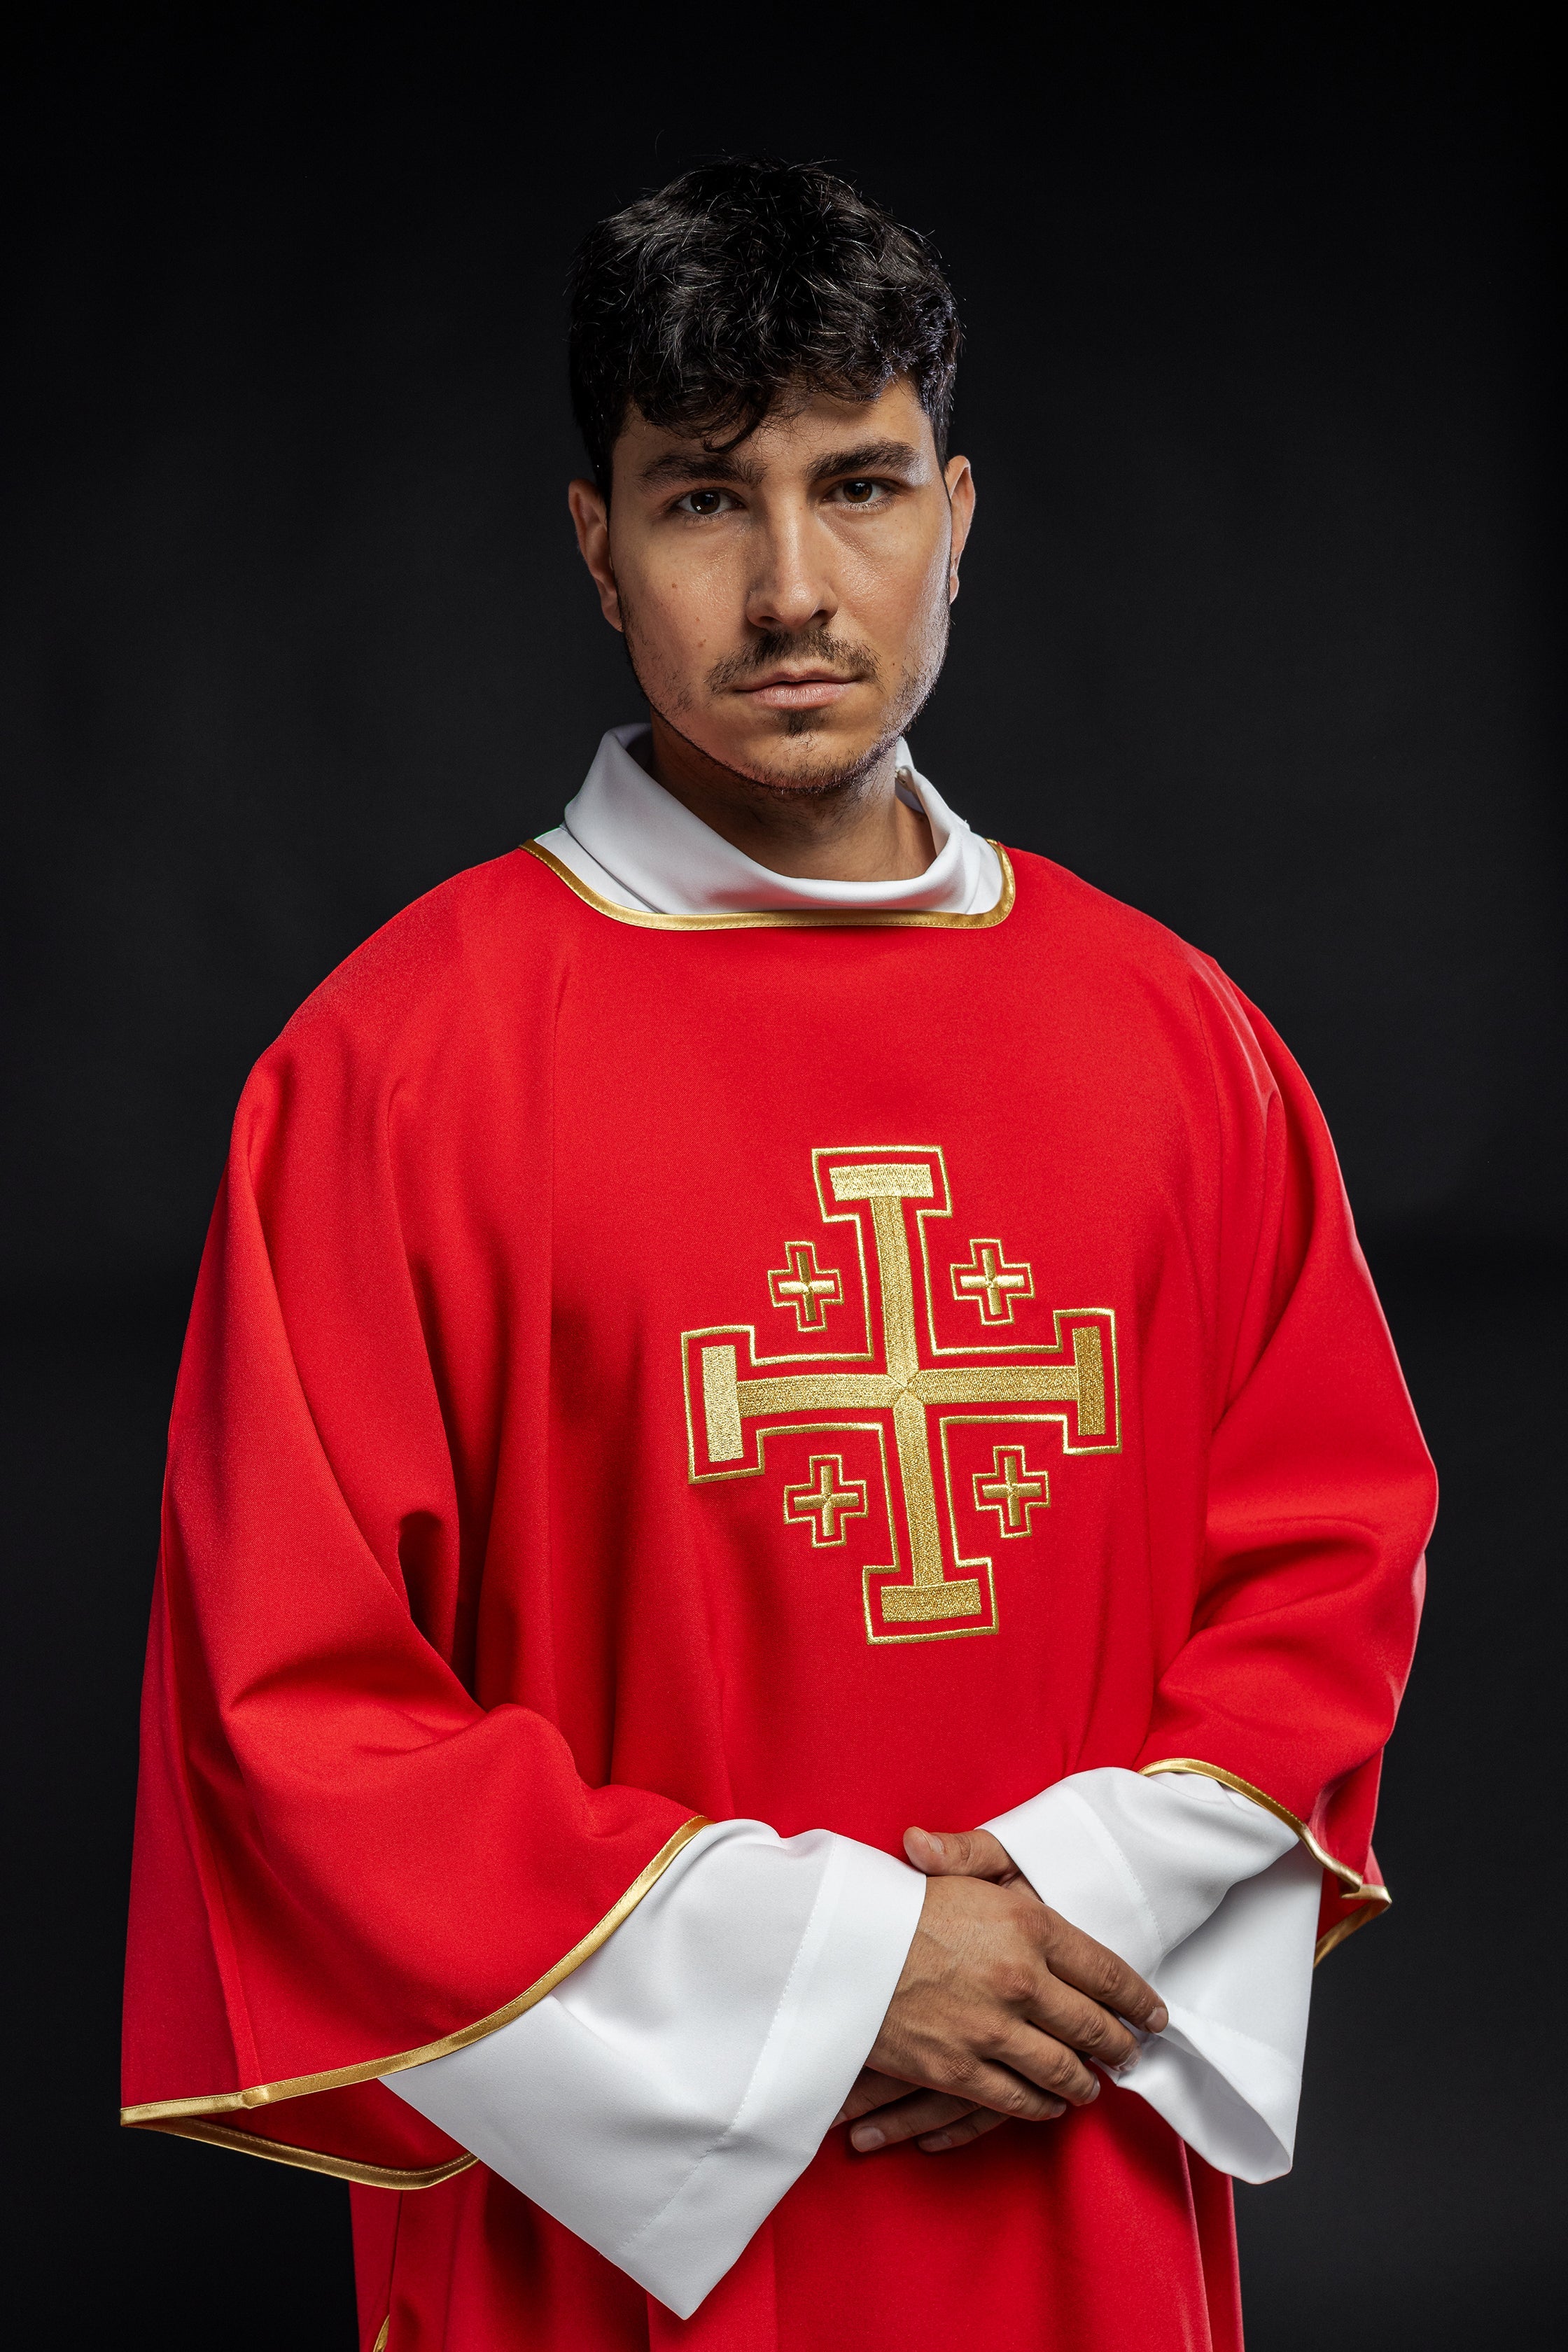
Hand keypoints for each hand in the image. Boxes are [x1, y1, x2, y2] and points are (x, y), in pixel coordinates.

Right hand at [836, 1824, 1166, 2156]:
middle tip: (1129, 2053)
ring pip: (1063, 2070)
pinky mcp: (960, 2069)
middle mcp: (1022, 1979)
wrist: (836, 1950)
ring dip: (1085, 2081)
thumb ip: (976, 1854)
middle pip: (1093, 2025)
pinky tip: (1049, 2104)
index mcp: (1027, 1923)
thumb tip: (969, 1845)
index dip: (1136, 1996)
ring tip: (1093, 2084)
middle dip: (1118, 2044)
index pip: (1104, 1968)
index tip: (1153, 2013)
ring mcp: (994, 2029)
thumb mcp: (947, 1866)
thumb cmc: (892, 1904)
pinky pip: (1019, 2099)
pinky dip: (1042, 2106)